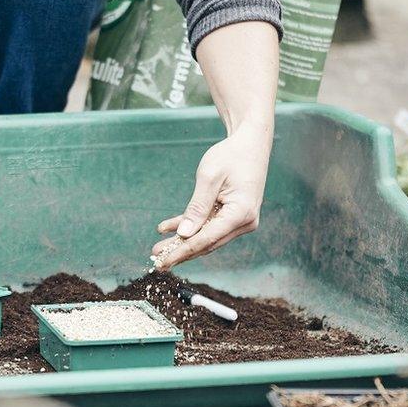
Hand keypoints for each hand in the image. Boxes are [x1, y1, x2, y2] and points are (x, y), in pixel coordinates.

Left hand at [152, 124, 270, 269]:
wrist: (250, 144)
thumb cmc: (231, 156)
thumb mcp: (210, 178)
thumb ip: (197, 207)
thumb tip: (184, 235)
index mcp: (241, 213)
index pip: (206, 239)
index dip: (182, 251)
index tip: (162, 262)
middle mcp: (244, 222)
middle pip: (207, 243)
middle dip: (180, 252)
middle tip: (157, 262)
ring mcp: (241, 221)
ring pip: (207, 237)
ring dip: (182, 243)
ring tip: (158, 248)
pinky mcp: (234, 216)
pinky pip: (209, 226)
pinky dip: (190, 227)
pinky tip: (168, 229)